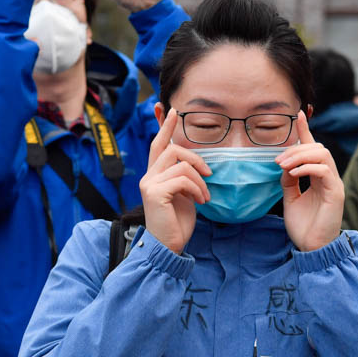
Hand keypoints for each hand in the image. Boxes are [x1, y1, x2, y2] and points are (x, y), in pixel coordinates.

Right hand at [140, 109, 210, 253]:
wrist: (168, 246)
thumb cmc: (177, 223)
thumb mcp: (184, 195)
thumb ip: (184, 178)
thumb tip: (197, 165)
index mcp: (155, 175)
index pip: (158, 145)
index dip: (165, 126)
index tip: (173, 110)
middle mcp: (148, 177)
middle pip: (173, 150)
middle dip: (196, 158)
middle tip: (209, 174)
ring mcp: (149, 184)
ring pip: (181, 164)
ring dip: (199, 179)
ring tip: (204, 196)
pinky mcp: (155, 193)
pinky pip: (182, 178)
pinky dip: (197, 188)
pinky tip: (200, 201)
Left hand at [278, 111, 344, 251]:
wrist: (312, 248)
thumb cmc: (303, 226)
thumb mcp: (290, 198)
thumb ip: (288, 179)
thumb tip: (284, 163)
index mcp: (318, 177)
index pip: (313, 148)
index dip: (306, 130)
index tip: (300, 113)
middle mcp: (329, 178)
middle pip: (318, 148)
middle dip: (296, 148)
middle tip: (278, 161)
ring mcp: (334, 185)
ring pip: (322, 154)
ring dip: (300, 156)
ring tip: (283, 166)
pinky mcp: (336, 194)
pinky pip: (324, 170)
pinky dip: (307, 168)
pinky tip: (294, 174)